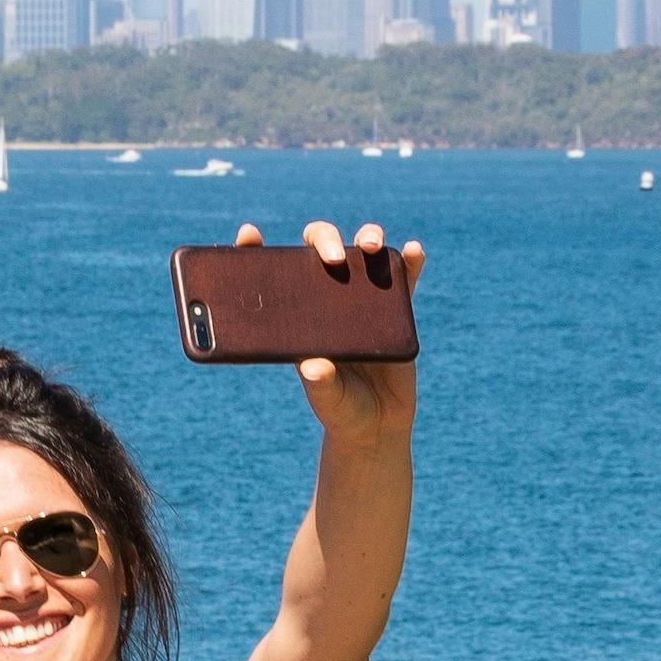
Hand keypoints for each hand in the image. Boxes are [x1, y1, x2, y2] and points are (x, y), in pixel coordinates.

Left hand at [231, 221, 423, 442]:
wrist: (376, 424)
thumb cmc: (340, 408)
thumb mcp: (326, 399)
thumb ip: (320, 383)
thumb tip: (313, 366)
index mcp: (297, 314)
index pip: (274, 272)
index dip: (257, 251)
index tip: (249, 235)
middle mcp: (327, 297)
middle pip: (321, 248)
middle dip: (324, 241)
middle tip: (332, 259)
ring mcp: (361, 298)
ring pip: (362, 252)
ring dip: (367, 237)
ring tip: (370, 245)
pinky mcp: (394, 308)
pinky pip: (403, 278)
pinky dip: (408, 262)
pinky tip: (412, 251)